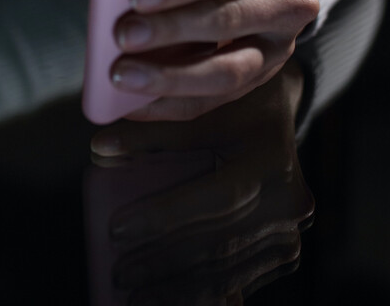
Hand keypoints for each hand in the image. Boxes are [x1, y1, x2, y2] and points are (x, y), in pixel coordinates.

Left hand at [88, 61, 311, 303]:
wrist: (281, 113)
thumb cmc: (232, 104)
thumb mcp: (200, 108)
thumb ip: (153, 130)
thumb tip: (99, 148)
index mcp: (271, 160)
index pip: (215, 198)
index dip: (164, 217)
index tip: (116, 230)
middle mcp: (288, 202)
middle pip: (220, 244)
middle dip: (164, 264)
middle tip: (119, 273)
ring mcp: (290, 232)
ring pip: (229, 271)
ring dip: (180, 290)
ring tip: (135, 297)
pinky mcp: (284, 252)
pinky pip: (239, 280)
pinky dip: (204, 295)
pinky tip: (169, 302)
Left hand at [110, 0, 319, 120]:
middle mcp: (293, 8)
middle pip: (227, 22)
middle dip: (170, 31)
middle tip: (120, 33)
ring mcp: (277, 52)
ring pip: (227, 74)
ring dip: (170, 79)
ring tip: (121, 76)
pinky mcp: (258, 84)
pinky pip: (214, 103)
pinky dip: (171, 106)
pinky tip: (132, 104)